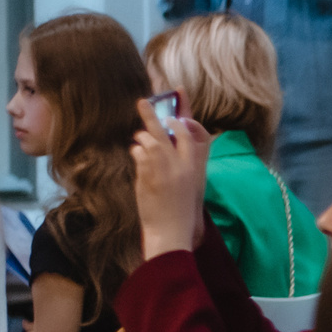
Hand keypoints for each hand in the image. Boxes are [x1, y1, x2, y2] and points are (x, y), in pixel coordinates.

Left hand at [131, 103, 213, 260]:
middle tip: (142, 102)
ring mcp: (163, 166)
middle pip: (166, 129)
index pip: (190, 134)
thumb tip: (163, 145)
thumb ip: (180, 164)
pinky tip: (139, 164)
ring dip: (142, 140)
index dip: (182, 120)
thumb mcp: (189, 186)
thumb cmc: (180, 211)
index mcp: (194, 166)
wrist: (171, 230)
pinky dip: (136, 155)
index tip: (174, 114)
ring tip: (141, 148)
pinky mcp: (147, 171)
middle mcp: (180, 163)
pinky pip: (137, 152)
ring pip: (148, 139)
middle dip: (152, 114)